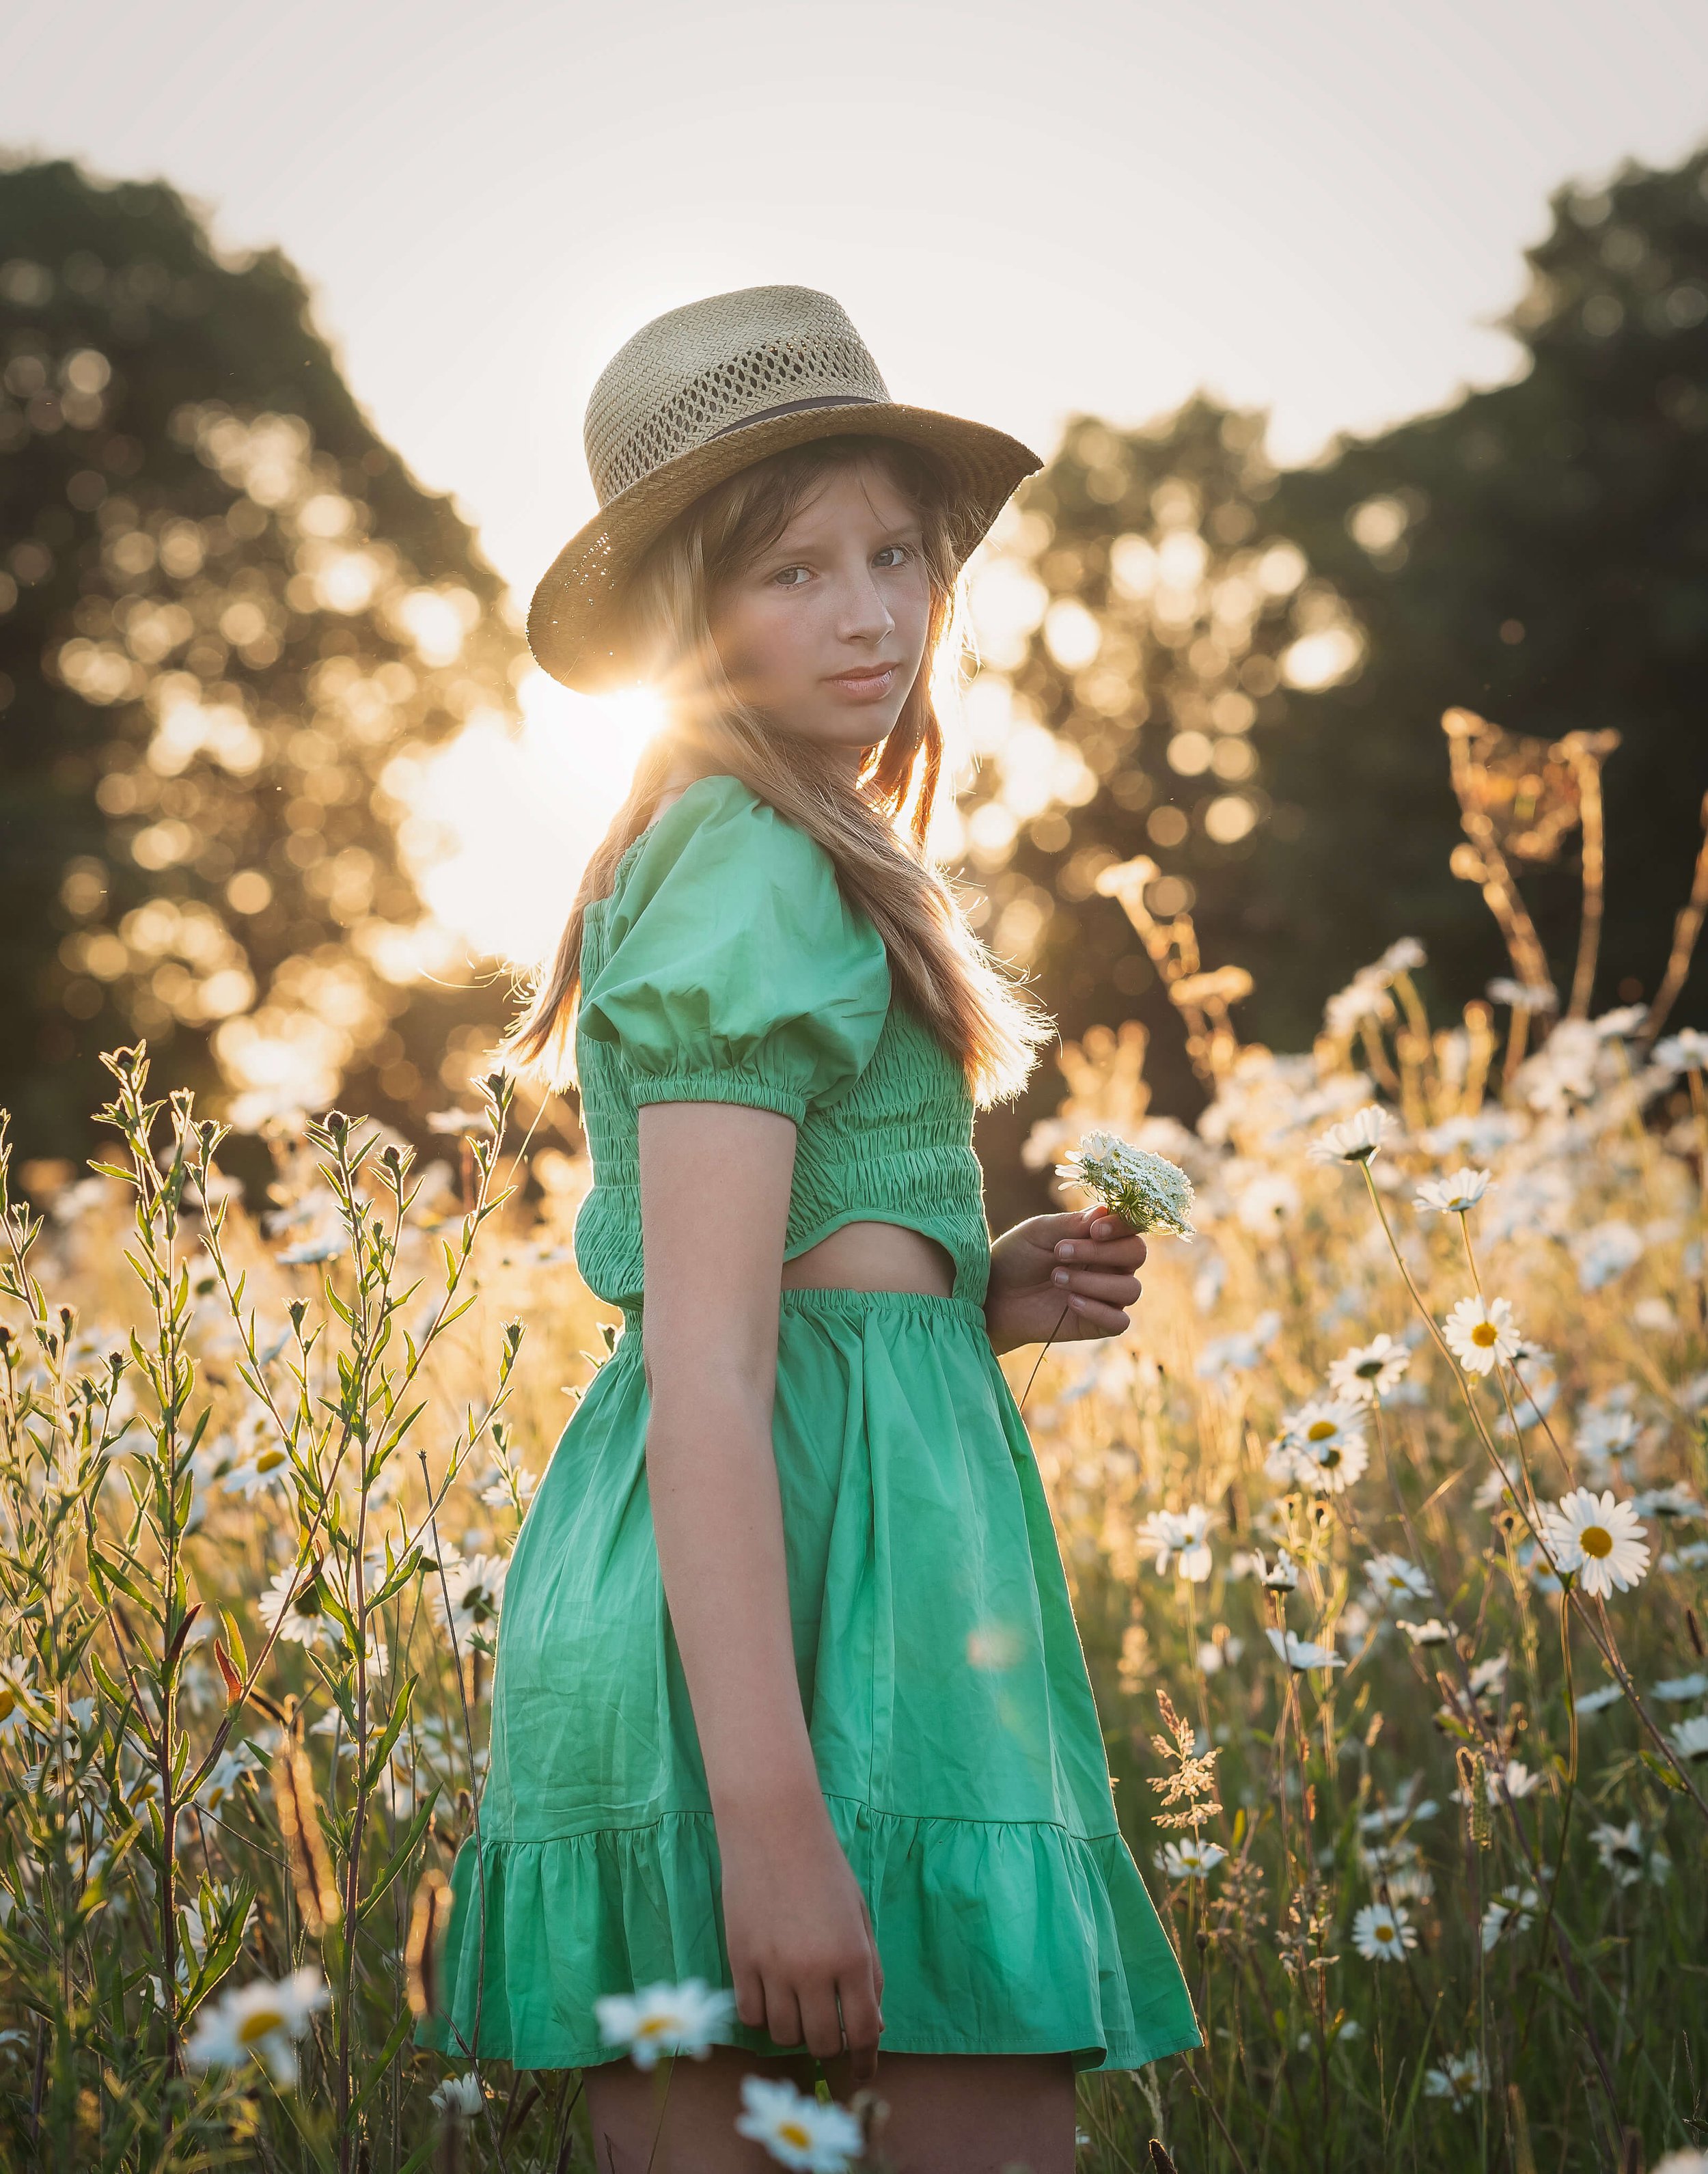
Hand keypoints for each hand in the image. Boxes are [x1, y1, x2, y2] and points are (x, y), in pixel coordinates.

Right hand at [718, 1790, 884, 2083]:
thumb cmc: (825, 1868)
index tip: (863, 2071)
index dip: (866, 2058)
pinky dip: (762, 2015)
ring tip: (798, 2004)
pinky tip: (770, 1996)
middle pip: (823, 2042)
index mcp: (853, 1957)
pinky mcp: (739, 1961)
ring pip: (784, 2034)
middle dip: (831, 2045)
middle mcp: (814, 1971)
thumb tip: (874, 2025)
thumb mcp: (860, 1916)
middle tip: (829, 2030)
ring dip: (795, 2029)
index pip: (864, 2030)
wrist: (773, 1828)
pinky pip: (750, 2015)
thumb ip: (870, 1972)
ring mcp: (773, 1968)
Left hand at [983, 1206, 1148, 1355]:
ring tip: (1056, 1277)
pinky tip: (1070, 1302)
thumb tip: (1104, 1211)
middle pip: (1137, 1254)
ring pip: (1131, 1289)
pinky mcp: (1096, 1323)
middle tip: (1061, 1252)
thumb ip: (1071, 1223)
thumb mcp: (1038, 1232)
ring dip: (1094, 1282)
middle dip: (1103, 1252)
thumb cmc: (1016, 1257)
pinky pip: (1119, 1321)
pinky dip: (1099, 1310)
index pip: (1131, 1226)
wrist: (993, 1295)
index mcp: (1099, 1237)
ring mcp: (1105, 1295)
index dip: (1122, 1225)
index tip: (1094, 1230)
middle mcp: (1109, 1264)